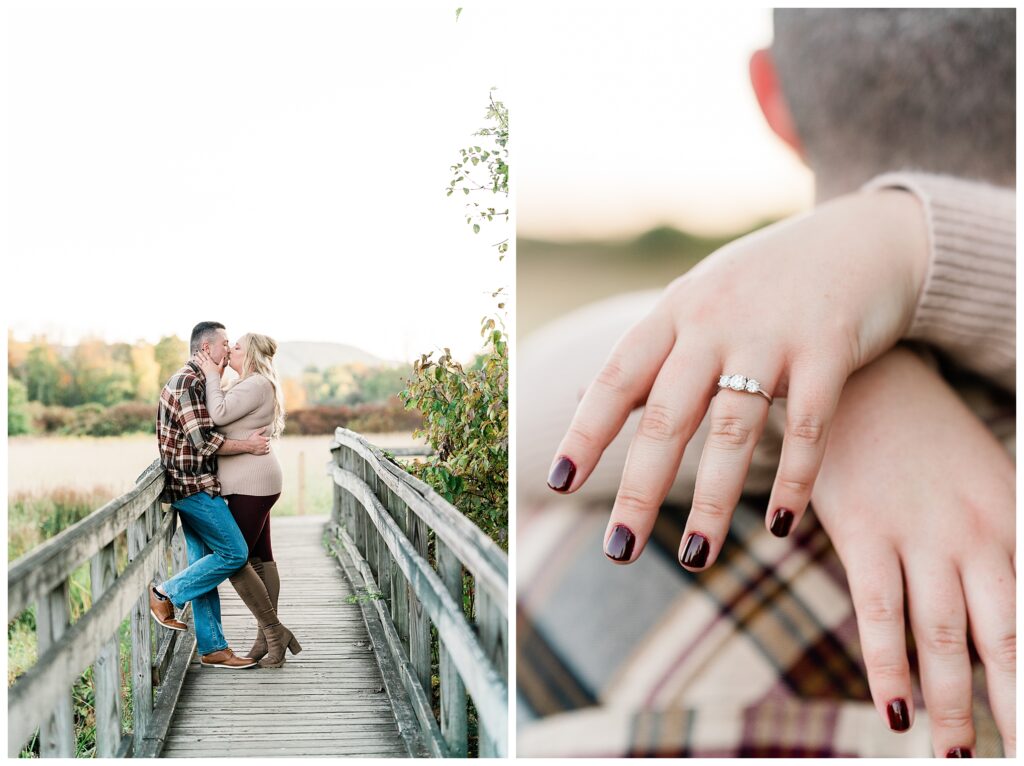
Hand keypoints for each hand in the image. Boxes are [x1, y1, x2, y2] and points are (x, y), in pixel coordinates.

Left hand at [194, 349, 224, 378]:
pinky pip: (199, 365)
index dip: (205, 353)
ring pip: (200, 361)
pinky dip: (197, 363)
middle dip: (200, 354)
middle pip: (203, 358)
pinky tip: (195, 361)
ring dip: (197, 358)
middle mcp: (207, 363)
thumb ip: (222, 362)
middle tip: (197, 351)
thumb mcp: (220, 366)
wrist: (213, 377)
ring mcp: (204, 366)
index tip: (203, 350)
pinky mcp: (202, 369)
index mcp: (211, 362)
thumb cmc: (217, 372)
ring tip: (195, 355)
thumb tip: (223, 357)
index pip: (207, 356)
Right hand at [244, 427, 270, 454]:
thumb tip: (265, 427)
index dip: (267, 438)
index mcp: (264, 439)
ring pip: (268, 447)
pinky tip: (265, 449)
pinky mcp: (263, 452)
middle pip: (268, 443)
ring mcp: (264, 448)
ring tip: (264, 446)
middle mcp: (265, 444)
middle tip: (263, 442)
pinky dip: (267, 450)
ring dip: (267, 446)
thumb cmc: (251, 440)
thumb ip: (261, 430)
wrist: (248, 446)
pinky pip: (268, 451)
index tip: (265, 439)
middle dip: (266, 442)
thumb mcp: (256, 433)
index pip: (269, 438)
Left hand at [548, 189, 928, 568]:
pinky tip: (781, 526)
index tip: (558, 483)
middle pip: (667, 416)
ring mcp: (771, 335)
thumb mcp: (694, 305)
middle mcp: (713, 323)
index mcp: (672, 314)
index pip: (615, 379)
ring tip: (695, 558)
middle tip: (617, 550)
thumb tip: (578, 397)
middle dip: (640, 488)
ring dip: (714, 501)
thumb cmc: (761, 284)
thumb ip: (643, 356)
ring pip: (732, 429)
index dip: (585, 432)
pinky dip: (793, 479)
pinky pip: (808, 425)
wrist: (860, 237)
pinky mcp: (830, 348)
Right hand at [811, 346, 1013, 756]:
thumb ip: (997, 538)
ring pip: (944, 637)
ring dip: (954, 705)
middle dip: (1018, 704)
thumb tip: (1004, 603)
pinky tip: (896, 713)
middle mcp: (976, 532)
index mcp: (1012, 517)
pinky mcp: (862, 530)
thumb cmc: (919, 430)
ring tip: (961, 757)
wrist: (860, 372)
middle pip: (1007, 638)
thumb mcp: (980, 476)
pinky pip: (879, 612)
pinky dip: (888, 668)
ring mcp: (918, 533)